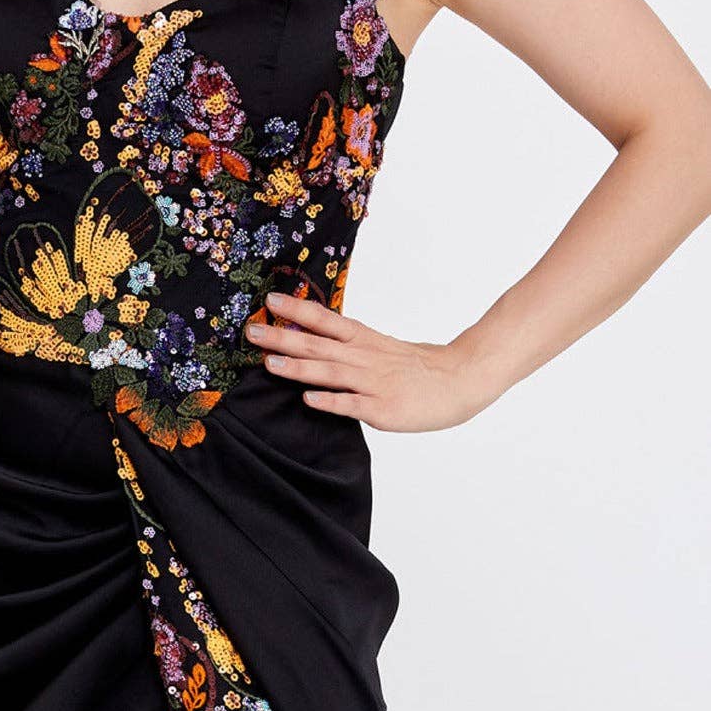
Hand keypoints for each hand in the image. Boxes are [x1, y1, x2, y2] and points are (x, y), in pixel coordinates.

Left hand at [243, 291, 503, 431]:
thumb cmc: (417, 366)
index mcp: (364, 340)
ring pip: (330, 372)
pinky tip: (308, 400)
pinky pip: (353, 405)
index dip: (297, 310)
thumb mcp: (380, 345)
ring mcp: (373, 383)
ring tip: (269, 363)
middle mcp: (364, 357)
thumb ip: (348, 343)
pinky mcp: (383, 409)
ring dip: (298, 367)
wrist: (459, 380)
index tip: (270, 301)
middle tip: (251, 331)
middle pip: (318, 343)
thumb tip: (312, 335)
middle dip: (282, 337)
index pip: (326, 320)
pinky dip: (330, 402)